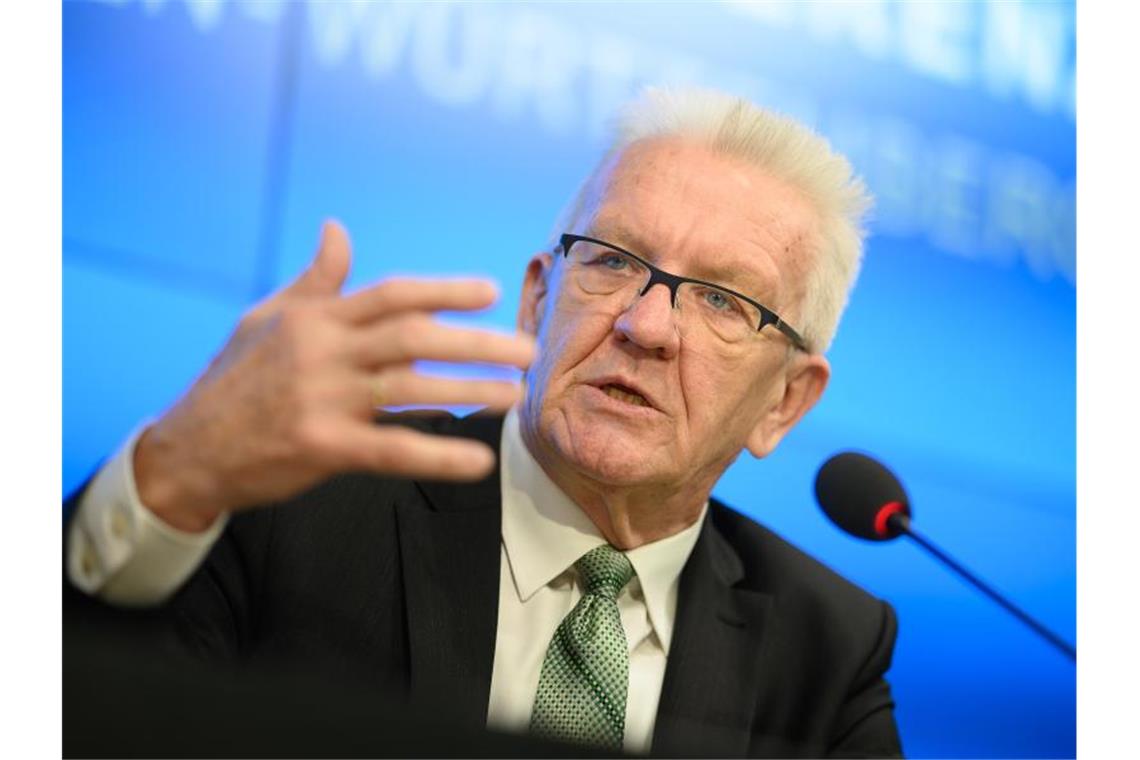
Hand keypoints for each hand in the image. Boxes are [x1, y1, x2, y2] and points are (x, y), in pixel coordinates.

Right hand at [133, 221, 534, 531]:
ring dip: (470, 391)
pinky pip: (393, 450)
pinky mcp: (321, 447)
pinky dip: (439, 455)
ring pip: (411, 389)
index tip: (491, 292)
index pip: (391, 294)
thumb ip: (316, 280)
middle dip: (475, 341)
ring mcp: (321, 399)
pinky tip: (478, 460)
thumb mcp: (267, 319)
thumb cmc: (234, 380)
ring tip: (513, 395)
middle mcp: (322, 351)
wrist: (187, 450)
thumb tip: (337, 229)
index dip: (444, 291)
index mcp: (315, 317)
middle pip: (413, 337)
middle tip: (526, 349)